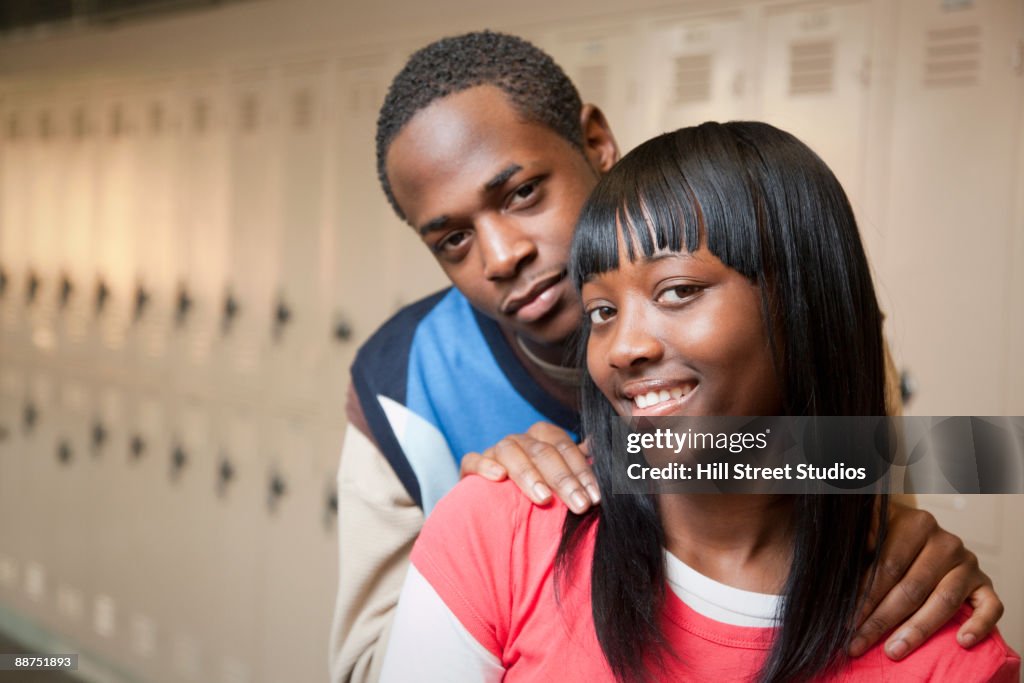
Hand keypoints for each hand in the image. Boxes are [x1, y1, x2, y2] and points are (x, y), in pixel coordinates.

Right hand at [459, 422, 600, 513]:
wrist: (502, 511)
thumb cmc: (543, 493)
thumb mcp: (567, 480)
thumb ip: (585, 464)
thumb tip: (607, 446)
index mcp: (544, 438)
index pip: (565, 447)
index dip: (582, 471)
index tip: (596, 497)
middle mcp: (520, 441)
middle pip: (542, 450)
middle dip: (563, 479)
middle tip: (579, 505)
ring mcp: (494, 452)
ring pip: (510, 451)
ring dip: (529, 474)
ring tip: (543, 498)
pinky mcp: (470, 468)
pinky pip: (472, 460)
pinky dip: (484, 465)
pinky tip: (498, 478)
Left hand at [849, 503, 1002, 659]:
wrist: (920, 533)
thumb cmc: (889, 537)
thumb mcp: (872, 527)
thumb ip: (863, 535)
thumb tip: (857, 551)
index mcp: (916, 524)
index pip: (888, 567)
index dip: (866, 596)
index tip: (848, 621)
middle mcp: (946, 542)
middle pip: (912, 588)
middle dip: (882, 619)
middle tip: (860, 642)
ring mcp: (968, 564)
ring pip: (944, 601)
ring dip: (917, 631)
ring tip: (894, 651)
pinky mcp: (985, 584)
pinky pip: (991, 607)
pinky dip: (979, 625)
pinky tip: (962, 641)